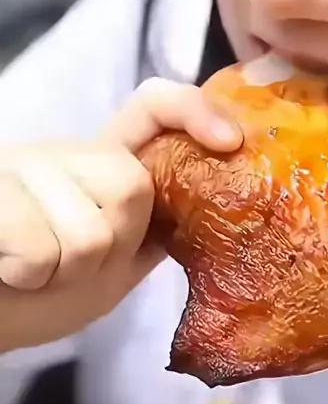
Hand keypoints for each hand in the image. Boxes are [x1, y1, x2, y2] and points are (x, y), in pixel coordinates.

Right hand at [0, 78, 241, 350]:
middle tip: (69, 262)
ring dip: (64, 271)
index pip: (153, 107)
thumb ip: (149, 234)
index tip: (228, 141)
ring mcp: (23, 165)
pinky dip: (28, 275)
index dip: (194, 110)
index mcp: (101, 165)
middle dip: (109, 244)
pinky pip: (39, 247)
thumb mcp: (110, 269)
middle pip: (131, 185)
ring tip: (33, 270)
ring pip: (88, 231)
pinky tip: (11, 269)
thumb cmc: (41, 295)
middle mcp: (65, 152)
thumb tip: (213, 213)